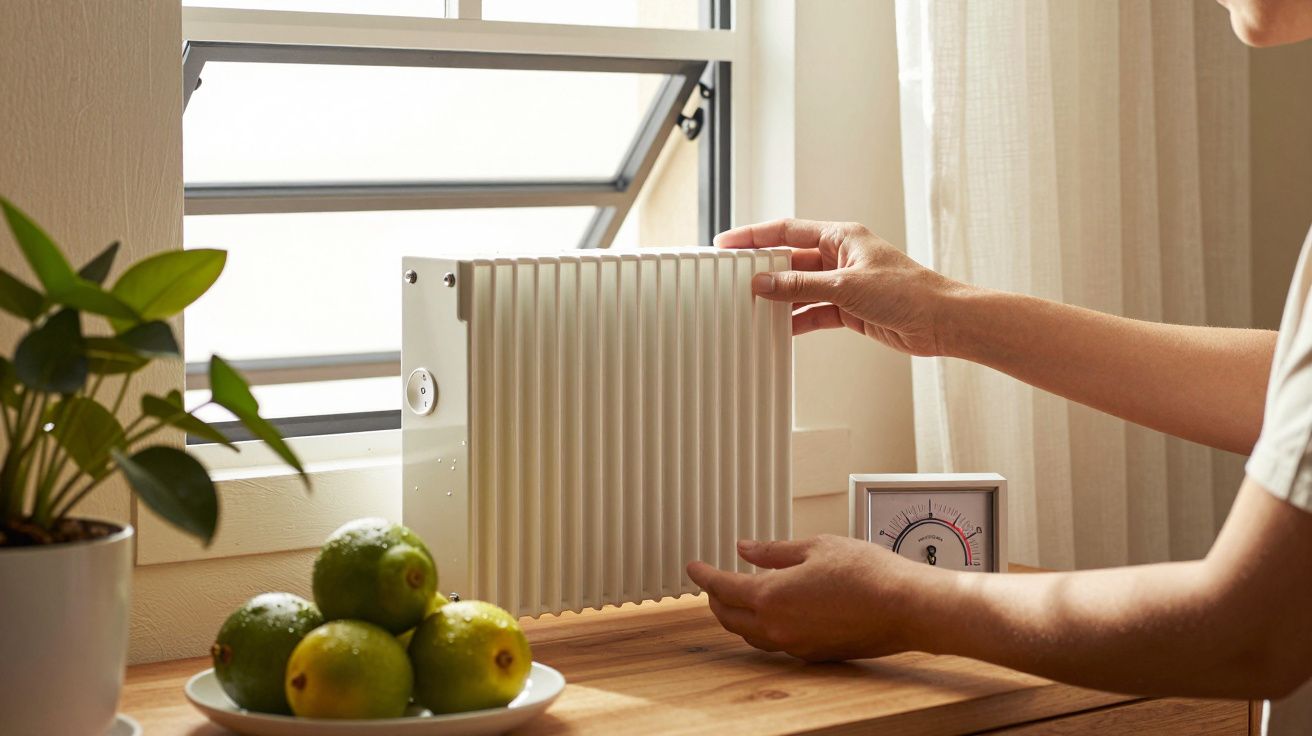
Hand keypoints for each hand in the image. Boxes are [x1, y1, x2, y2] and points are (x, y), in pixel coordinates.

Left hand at [686, 534, 933, 661]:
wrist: (906, 607)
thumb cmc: (868, 573)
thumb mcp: (816, 547)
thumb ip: (774, 551)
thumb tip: (745, 549)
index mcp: (771, 597)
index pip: (722, 588)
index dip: (703, 575)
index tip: (693, 567)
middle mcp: (778, 627)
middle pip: (729, 617)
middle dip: (715, 598)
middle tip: (711, 582)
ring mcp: (795, 645)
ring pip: (750, 635)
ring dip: (737, 616)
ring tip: (737, 597)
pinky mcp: (814, 654)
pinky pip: (775, 643)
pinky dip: (763, 627)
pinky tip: (773, 612)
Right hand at [715, 218, 966, 355]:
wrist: (941, 321)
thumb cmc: (909, 291)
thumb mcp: (846, 286)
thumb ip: (800, 287)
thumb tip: (763, 284)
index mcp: (840, 236)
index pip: (787, 230)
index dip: (754, 236)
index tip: (728, 243)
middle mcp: (840, 257)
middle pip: (790, 261)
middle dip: (764, 272)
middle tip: (733, 280)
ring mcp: (844, 284)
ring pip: (800, 289)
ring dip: (779, 299)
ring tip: (751, 307)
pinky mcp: (849, 309)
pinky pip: (813, 311)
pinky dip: (797, 320)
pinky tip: (779, 328)